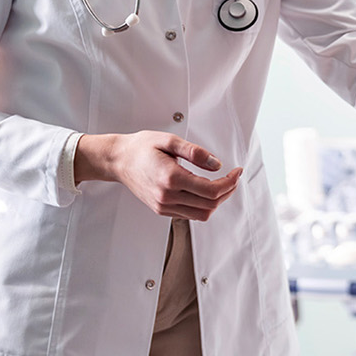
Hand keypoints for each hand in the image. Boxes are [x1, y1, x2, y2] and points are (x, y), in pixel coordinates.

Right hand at [76, 132, 241, 220]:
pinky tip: (205, 191)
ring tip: (223, 185)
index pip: (211, 190)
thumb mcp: (169, 140)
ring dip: (217, 201)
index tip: (237, 172)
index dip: (230, 182)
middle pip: (210, 205)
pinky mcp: (162, 210)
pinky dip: (203, 205)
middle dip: (227, 192)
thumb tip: (216, 164)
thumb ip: (195, 153)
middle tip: (233, 177)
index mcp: (171, 179)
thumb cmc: (141, 148)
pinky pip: (190, 214)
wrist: (118, 160)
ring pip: (202, 214)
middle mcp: (167, 197)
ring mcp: (164, 206)